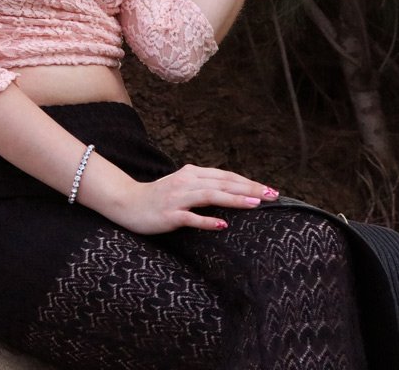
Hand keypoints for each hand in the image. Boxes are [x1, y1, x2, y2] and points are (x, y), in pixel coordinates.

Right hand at [108, 164, 278, 234]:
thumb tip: (230, 191)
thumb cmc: (157, 196)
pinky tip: (223, 224)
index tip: (268, 189)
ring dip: (234, 199)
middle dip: (249, 188)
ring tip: (254, 204)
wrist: (126, 202)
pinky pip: (191, 217)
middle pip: (223, 183)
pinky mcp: (169, 214)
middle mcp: (186, 182)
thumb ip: (203, 185)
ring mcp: (177, 198)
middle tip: (272, 194)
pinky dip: (207, 220)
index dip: (248, 182)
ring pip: (210, 196)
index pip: (225, 176)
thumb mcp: (181, 186)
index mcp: (191, 173)